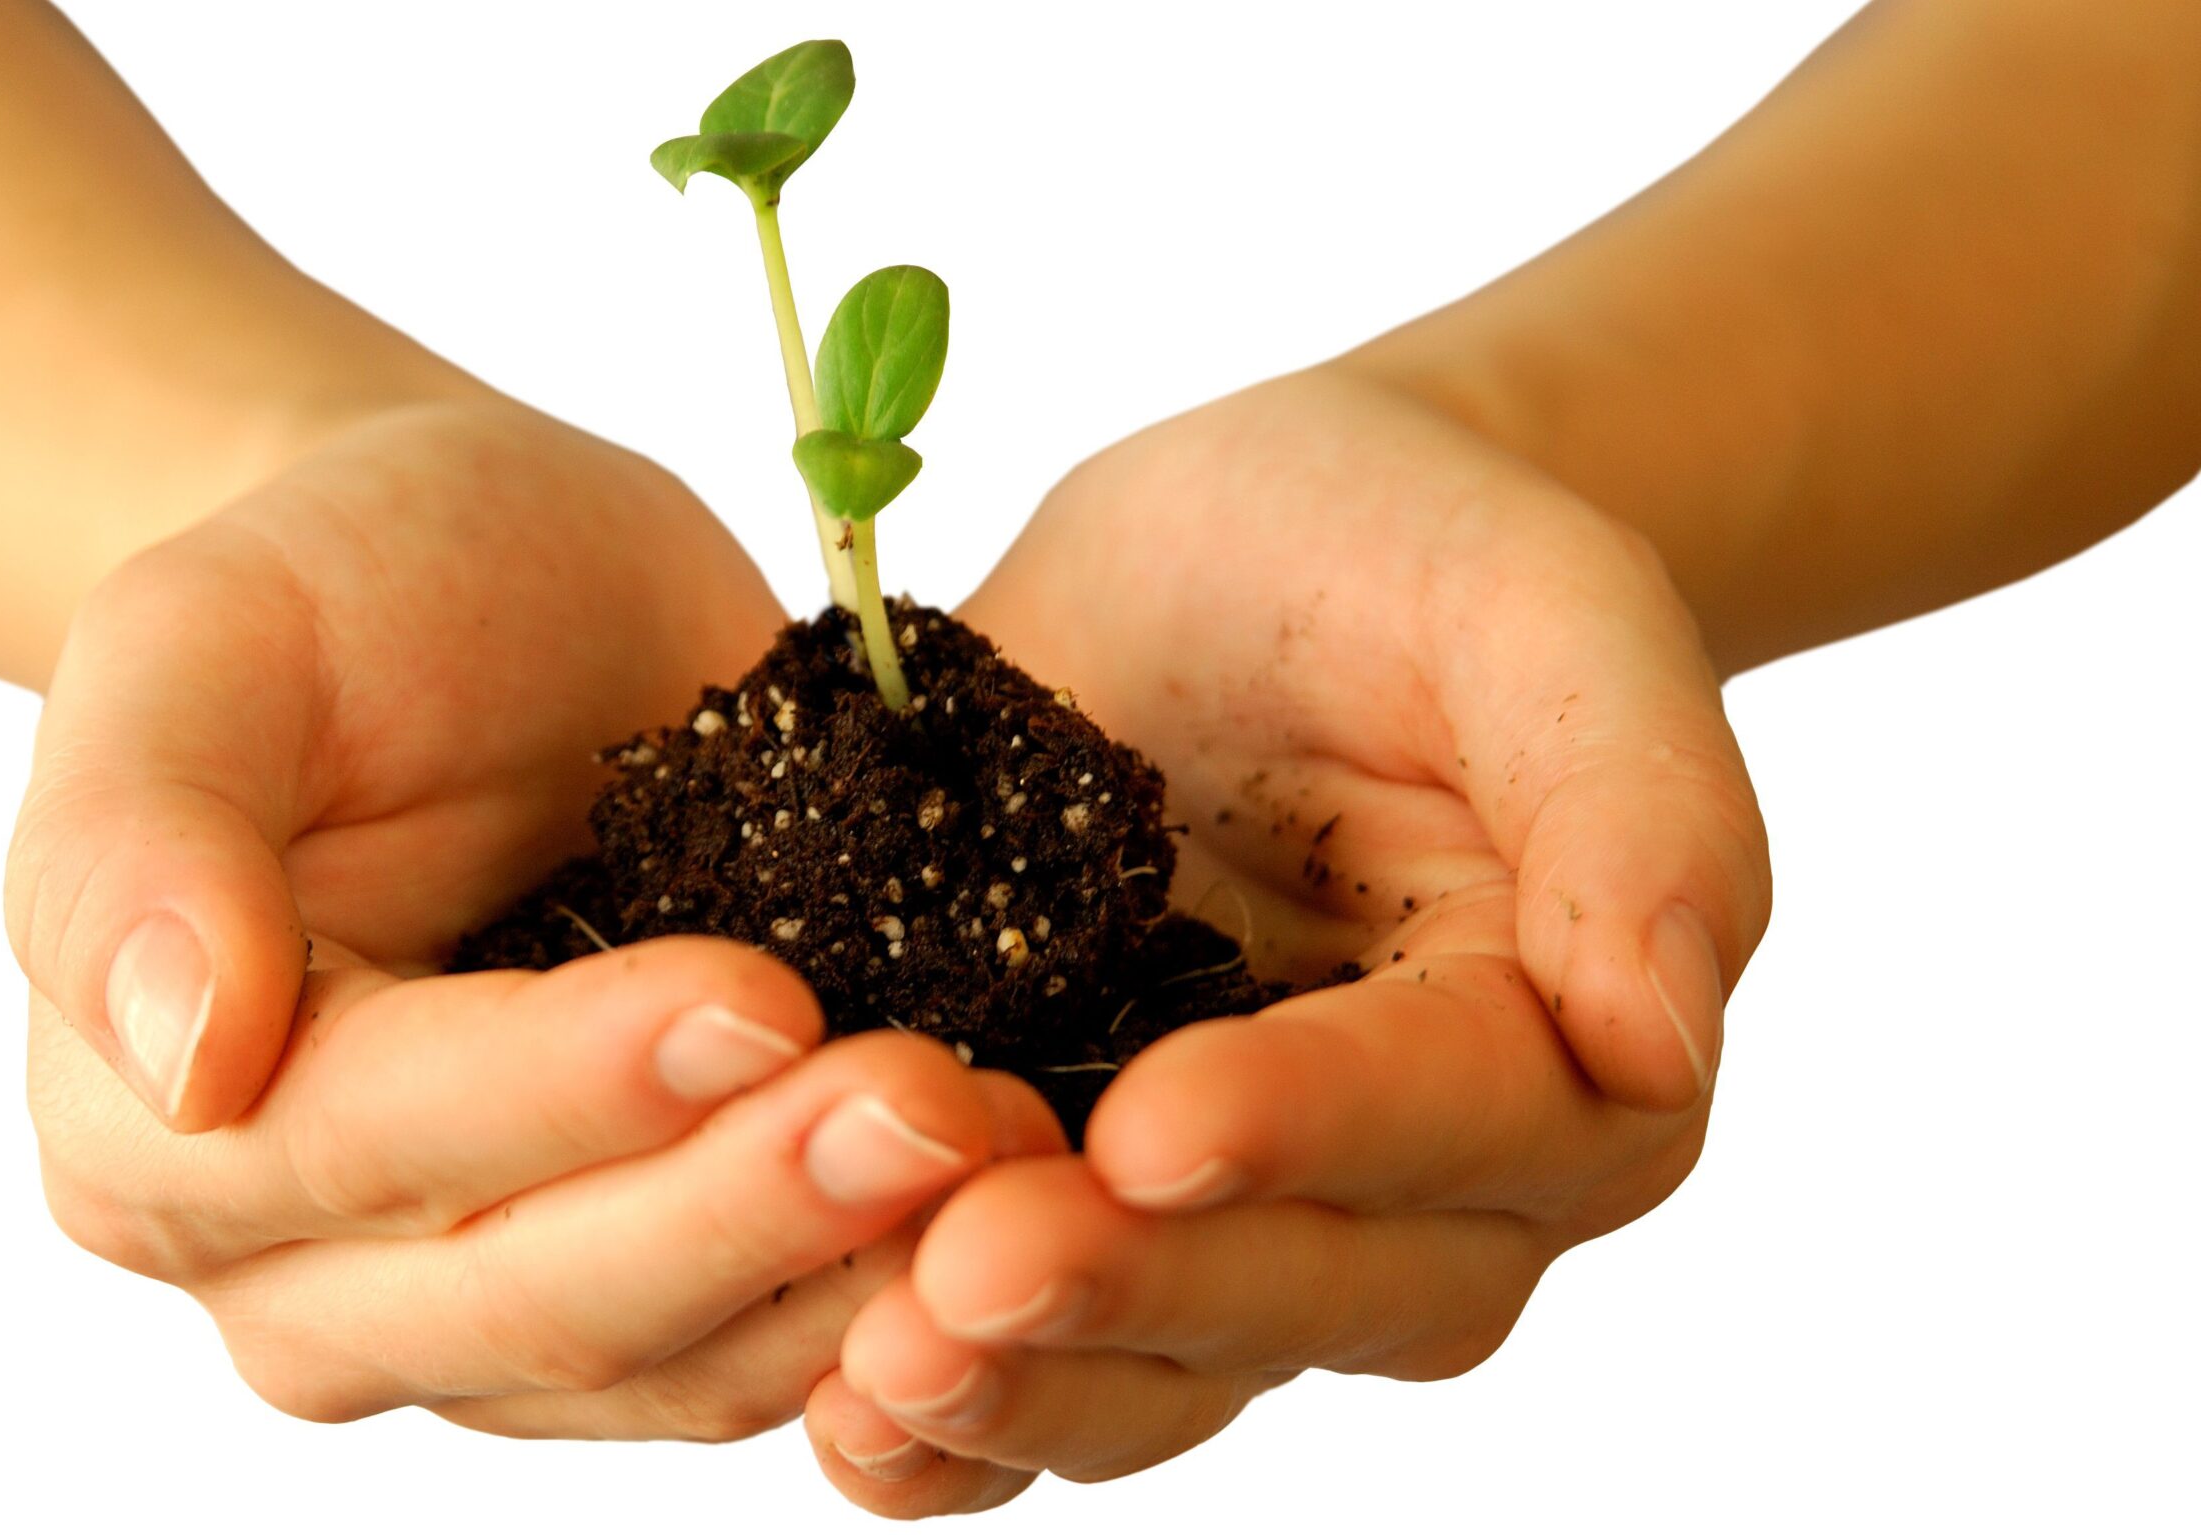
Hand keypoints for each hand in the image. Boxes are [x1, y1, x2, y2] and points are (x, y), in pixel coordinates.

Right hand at [8, 398, 1062, 1436]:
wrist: (482, 599)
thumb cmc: (342, 592)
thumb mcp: (204, 640)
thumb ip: (136, 833)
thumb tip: (177, 1057)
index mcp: (152, 1127)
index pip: (378, 1140)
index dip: (571, 1089)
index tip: (761, 996)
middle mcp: (294, 1267)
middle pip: (532, 1295)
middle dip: (746, 1205)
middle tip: (940, 1103)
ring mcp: (466, 1309)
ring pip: (659, 1362)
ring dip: (841, 1275)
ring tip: (1007, 1150)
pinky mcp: (630, 1292)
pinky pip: (748, 1352)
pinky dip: (875, 1300)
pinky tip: (1006, 1223)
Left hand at [799, 369, 1771, 1512]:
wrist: (1258, 549)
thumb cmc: (1411, 551)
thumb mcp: (1543, 607)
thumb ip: (1635, 802)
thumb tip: (1663, 1035)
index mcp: (1560, 1042)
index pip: (1456, 1119)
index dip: (1310, 1134)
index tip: (1153, 1127)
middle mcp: (1420, 1177)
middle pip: (1304, 1288)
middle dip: (1136, 1290)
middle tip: (966, 1280)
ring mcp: (1245, 1205)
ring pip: (1168, 1364)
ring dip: (1028, 1391)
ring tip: (880, 1373)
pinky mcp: (1092, 1192)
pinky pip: (1046, 1343)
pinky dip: (954, 1414)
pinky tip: (840, 1418)